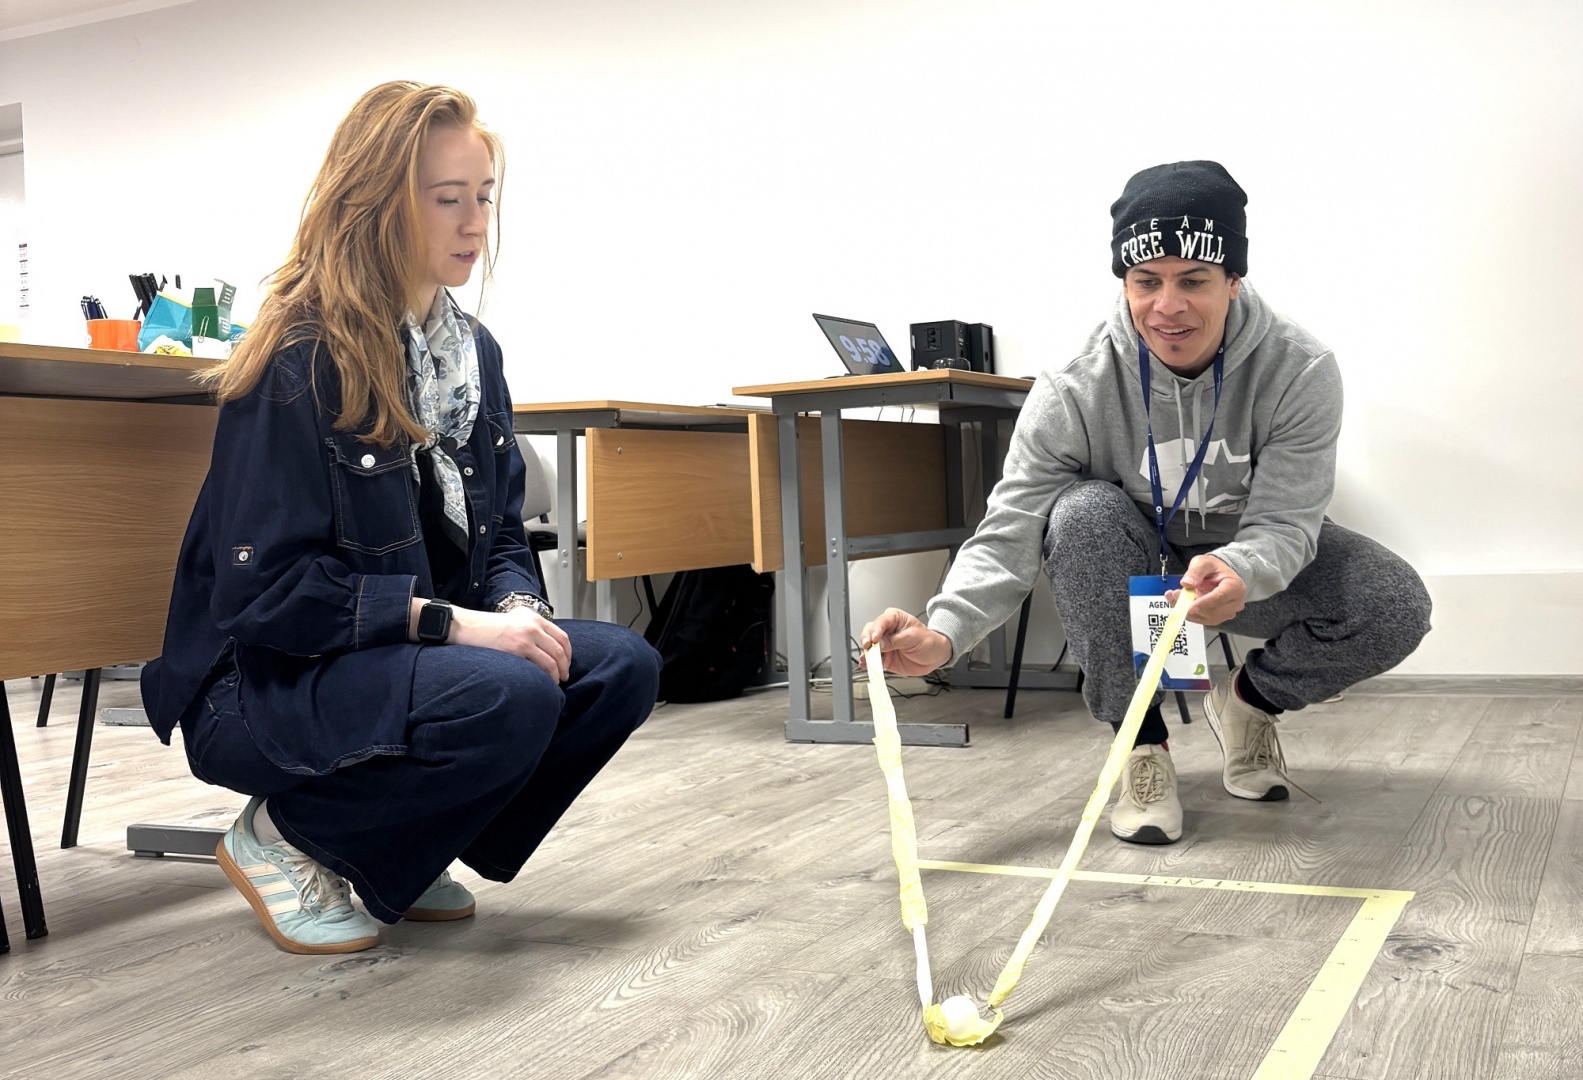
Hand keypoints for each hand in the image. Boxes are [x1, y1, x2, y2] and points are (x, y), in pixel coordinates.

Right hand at [450, 606, 572, 681]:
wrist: (470, 628)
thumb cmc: (491, 628)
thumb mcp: (517, 619)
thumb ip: (534, 628)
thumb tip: (550, 648)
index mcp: (536, 619)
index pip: (562, 637)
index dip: (568, 653)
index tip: (567, 663)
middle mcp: (534, 627)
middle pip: (560, 650)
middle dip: (565, 666)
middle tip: (565, 676)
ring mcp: (526, 638)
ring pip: (552, 661)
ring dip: (557, 674)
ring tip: (556, 681)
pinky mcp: (517, 650)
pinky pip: (540, 666)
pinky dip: (546, 677)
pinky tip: (544, 682)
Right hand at [858, 607, 952, 676]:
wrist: (935, 656)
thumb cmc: (928, 641)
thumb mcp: (913, 638)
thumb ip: (894, 641)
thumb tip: (878, 644)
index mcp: (895, 618)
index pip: (881, 621)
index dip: (876, 629)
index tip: (874, 639)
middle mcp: (887, 630)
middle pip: (870, 632)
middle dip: (867, 640)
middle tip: (868, 647)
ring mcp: (884, 644)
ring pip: (869, 646)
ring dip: (866, 653)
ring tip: (867, 659)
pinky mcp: (884, 657)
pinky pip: (873, 659)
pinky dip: (869, 663)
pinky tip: (867, 664)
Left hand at [1168, 554, 1245, 625]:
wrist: (1218, 575)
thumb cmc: (1213, 568)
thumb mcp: (1203, 562)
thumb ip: (1195, 571)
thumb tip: (1187, 583)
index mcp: (1235, 586)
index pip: (1220, 598)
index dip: (1204, 603)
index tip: (1190, 606)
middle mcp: (1235, 602)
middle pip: (1213, 611)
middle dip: (1192, 606)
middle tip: (1175, 595)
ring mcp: (1227, 612)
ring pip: (1206, 618)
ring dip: (1187, 611)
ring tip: (1174, 597)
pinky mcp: (1217, 618)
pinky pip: (1201, 620)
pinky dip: (1188, 613)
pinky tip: (1178, 602)